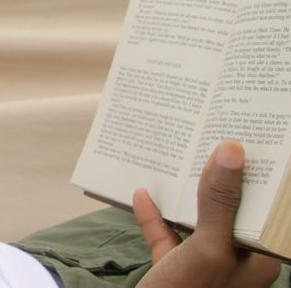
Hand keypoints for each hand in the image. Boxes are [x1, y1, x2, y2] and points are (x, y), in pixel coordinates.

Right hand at [134, 140, 280, 287]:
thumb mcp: (208, 247)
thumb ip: (219, 201)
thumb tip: (232, 150)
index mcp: (257, 258)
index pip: (264, 207)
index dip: (259, 175)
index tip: (250, 140)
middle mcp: (235, 260)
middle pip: (229, 208)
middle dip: (218, 176)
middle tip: (209, 137)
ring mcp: (203, 266)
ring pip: (197, 219)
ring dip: (183, 192)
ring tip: (175, 158)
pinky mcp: (173, 270)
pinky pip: (166, 236)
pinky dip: (154, 214)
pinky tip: (142, 193)